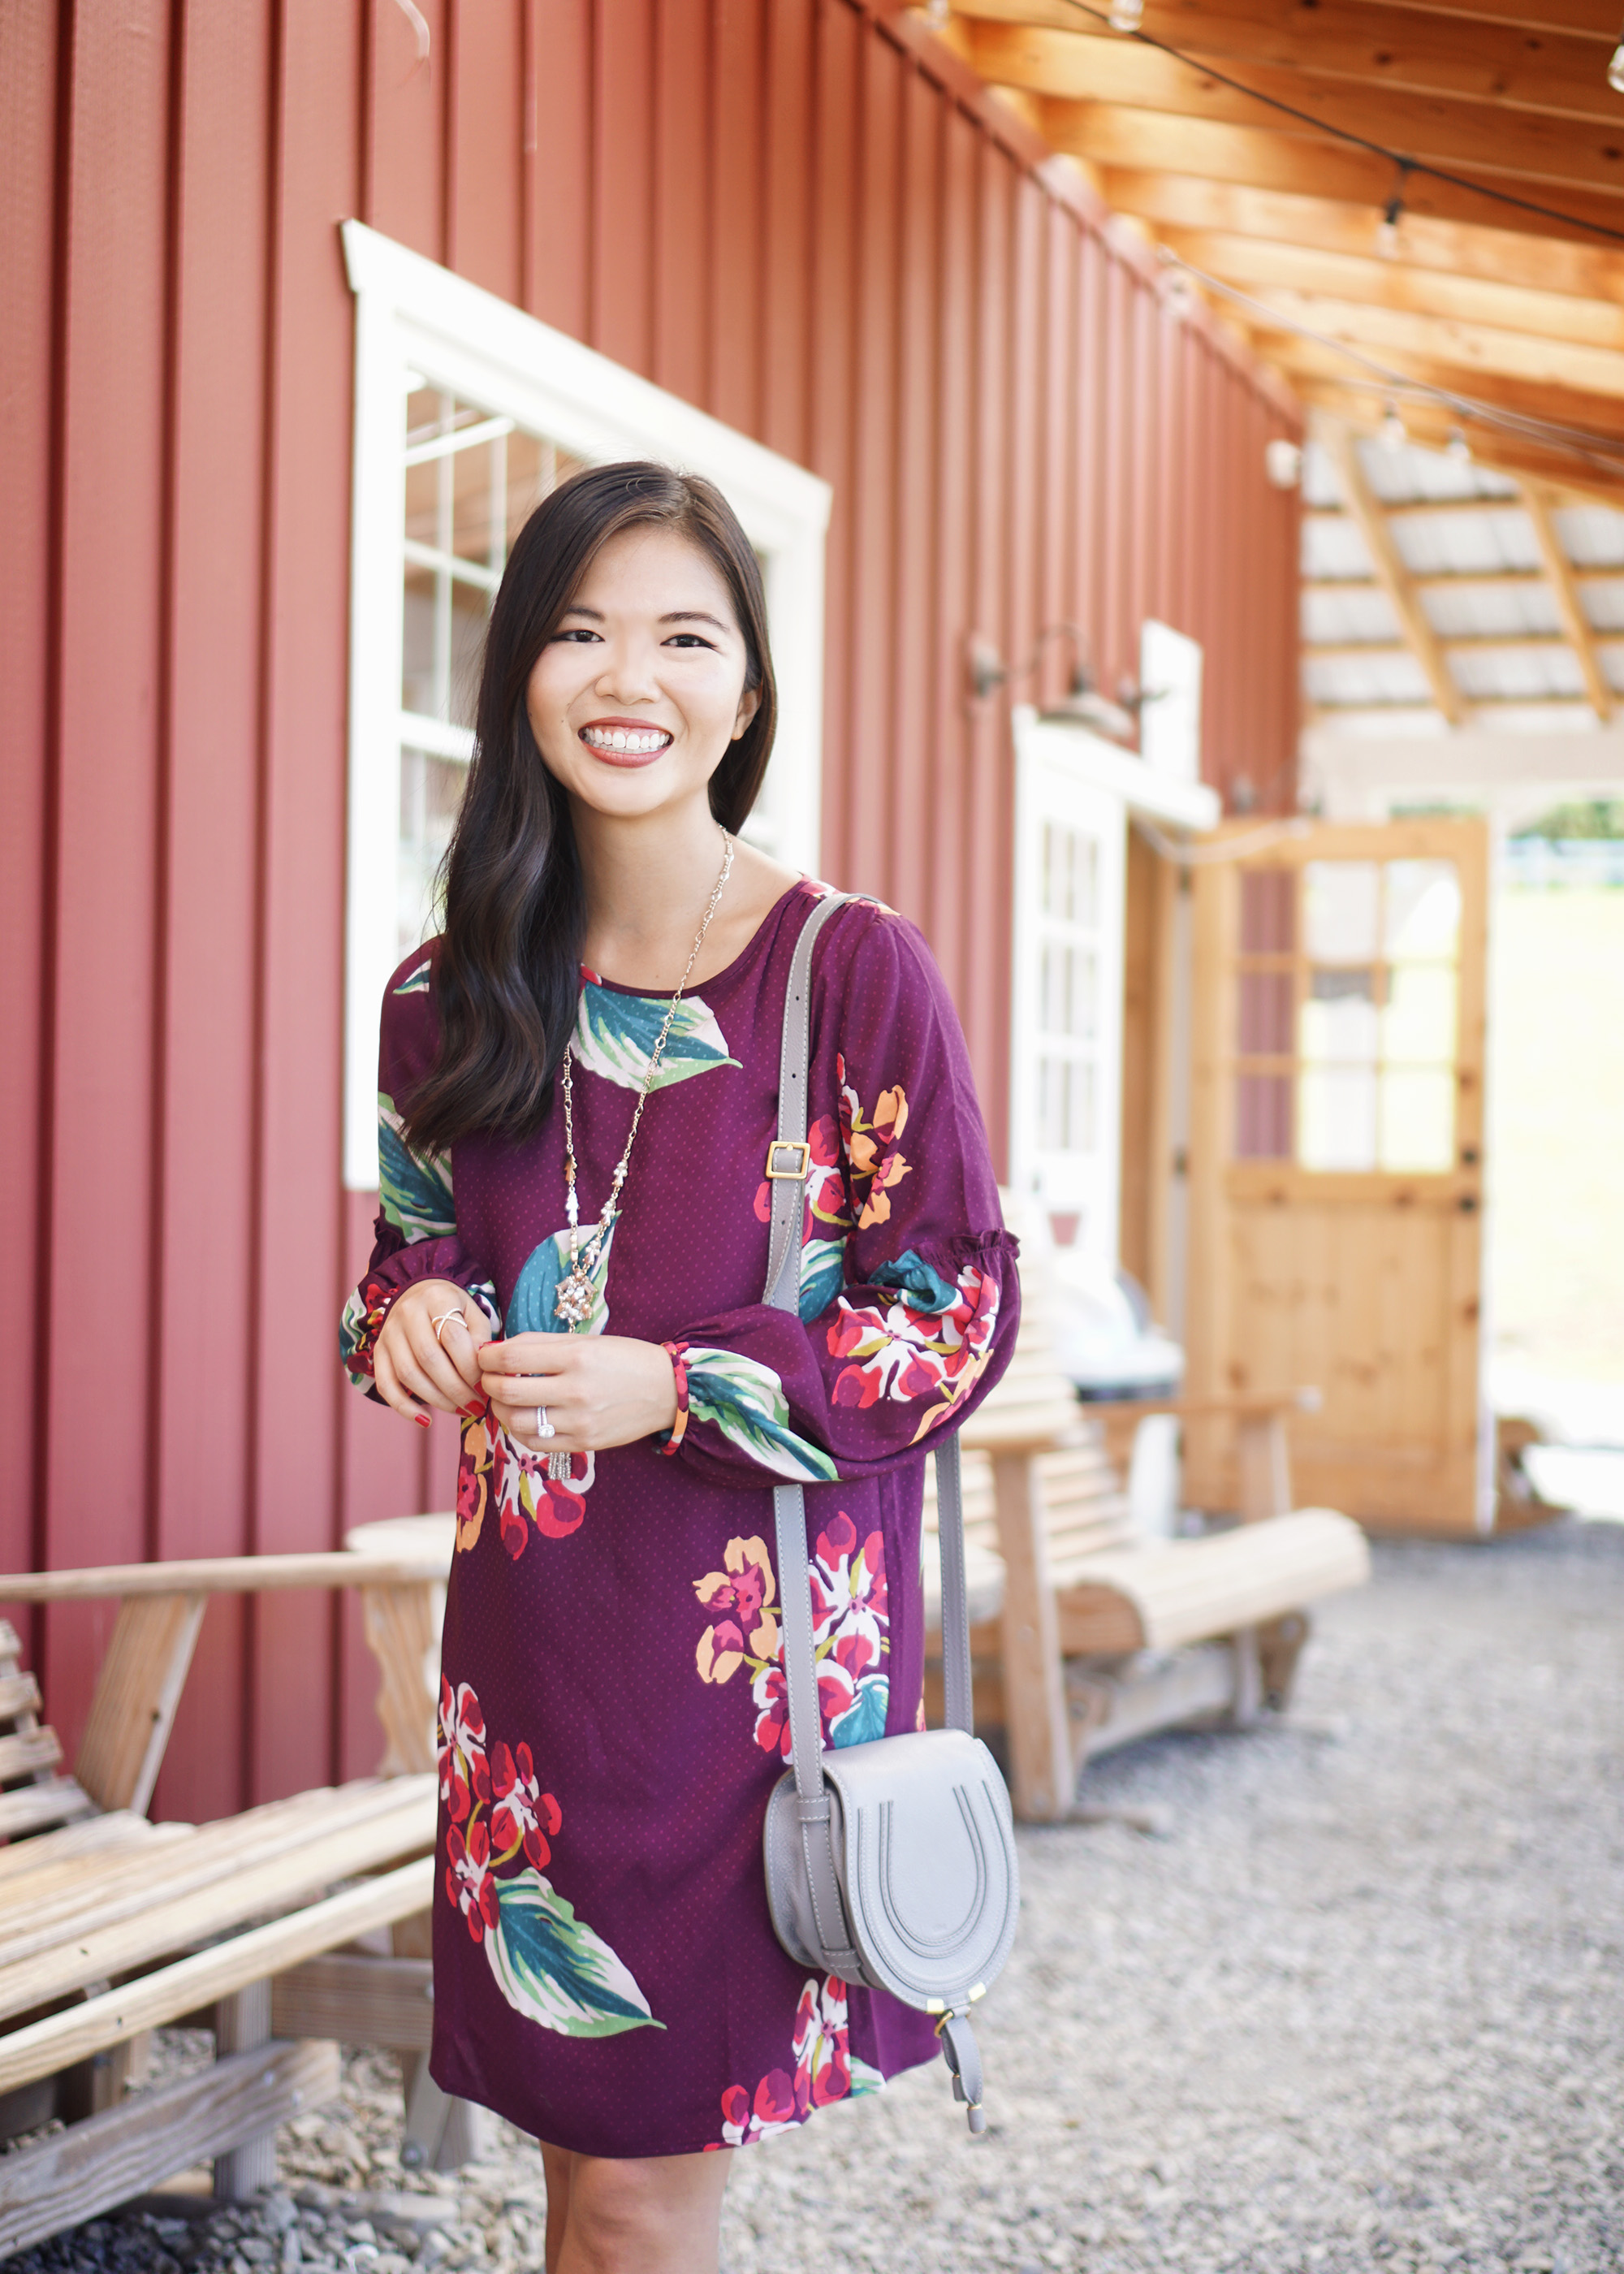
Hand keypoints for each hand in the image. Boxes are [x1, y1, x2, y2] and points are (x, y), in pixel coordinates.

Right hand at [374, 1280, 492, 1427]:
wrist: (419, 1294)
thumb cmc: (454, 1310)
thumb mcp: (473, 1313)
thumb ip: (480, 1338)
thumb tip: (484, 1371)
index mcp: (436, 1298)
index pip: (452, 1337)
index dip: (470, 1367)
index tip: (485, 1386)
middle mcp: (408, 1313)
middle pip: (429, 1358)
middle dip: (456, 1389)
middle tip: (476, 1405)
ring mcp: (389, 1333)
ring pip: (408, 1374)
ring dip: (437, 1400)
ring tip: (461, 1411)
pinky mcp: (378, 1352)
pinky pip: (386, 1385)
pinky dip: (404, 1408)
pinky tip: (426, 1421)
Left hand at [479, 1334, 677, 1457]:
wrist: (666, 1390)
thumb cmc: (624, 1359)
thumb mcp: (586, 1340)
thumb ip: (541, 1343)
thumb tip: (499, 1348)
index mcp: (576, 1355)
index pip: (512, 1357)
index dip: (487, 1357)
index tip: (484, 1356)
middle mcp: (577, 1389)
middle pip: (508, 1391)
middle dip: (488, 1383)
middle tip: (488, 1378)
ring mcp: (580, 1420)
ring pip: (516, 1421)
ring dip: (500, 1410)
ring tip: (503, 1400)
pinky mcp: (584, 1442)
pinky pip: (536, 1442)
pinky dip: (519, 1430)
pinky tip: (523, 1418)